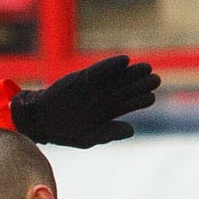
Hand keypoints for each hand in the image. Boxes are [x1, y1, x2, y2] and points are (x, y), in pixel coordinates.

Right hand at [9, 54, 160, 148]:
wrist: (42, 121)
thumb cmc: (66, 132)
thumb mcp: (89, 137)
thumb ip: (109, 133)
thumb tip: (131, 130)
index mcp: (108, 112)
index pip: (129, 104)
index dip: (141, 99)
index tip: (151, 96)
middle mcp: (103, 98)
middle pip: (126, 89)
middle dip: (140, 84)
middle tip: (155, 79)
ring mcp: (94, 87)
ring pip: (116, 79)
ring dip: (130, 73)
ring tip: (146, 68)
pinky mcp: (82, 78)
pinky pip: (99, 71)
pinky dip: (111, 66)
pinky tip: (124, 61)